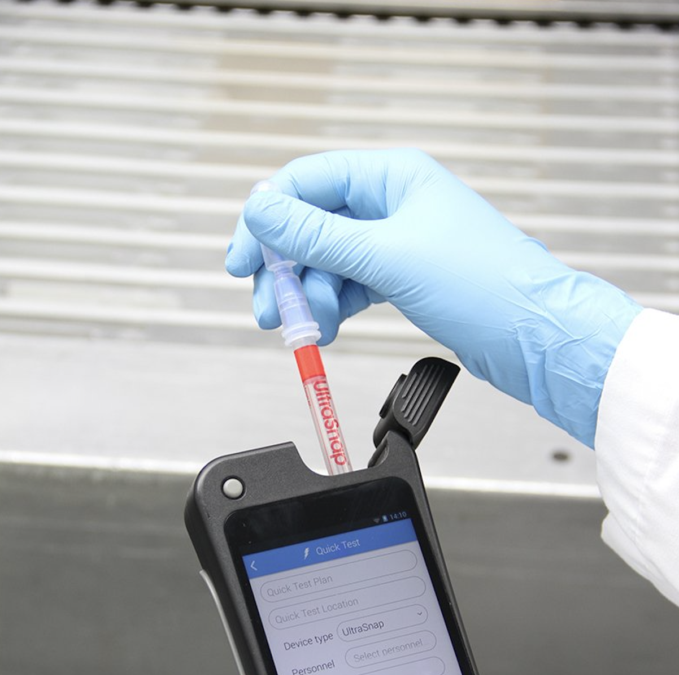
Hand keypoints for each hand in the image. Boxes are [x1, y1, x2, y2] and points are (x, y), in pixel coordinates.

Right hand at [227, 149, 640, 446]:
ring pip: (330, 262)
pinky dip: (334, 308)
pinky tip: (325, 329)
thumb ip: (317, 236)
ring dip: (310, 296)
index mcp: (392, 176)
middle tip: (270, 309)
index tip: (242, 261)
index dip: (267, 221)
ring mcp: (400, 243)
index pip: (307, 182)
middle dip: (286, 270)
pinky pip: (352, 286)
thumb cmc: (484, 285)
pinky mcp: (407, 279)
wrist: (534, 338)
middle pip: (313, 227)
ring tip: (304, 329)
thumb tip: (261, 208)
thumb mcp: (386, 256)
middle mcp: (394, 203)